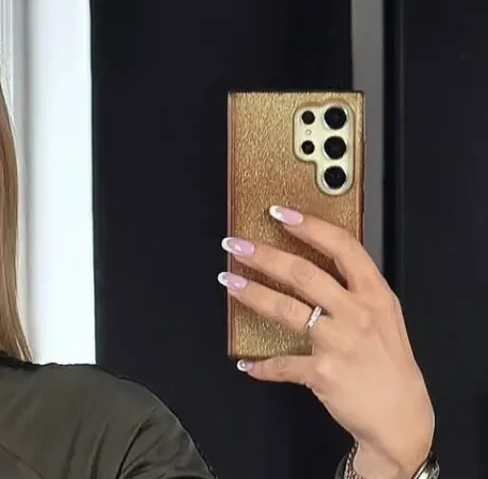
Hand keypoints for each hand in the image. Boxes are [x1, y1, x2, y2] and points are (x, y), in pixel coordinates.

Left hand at [217, 205, 433, 478]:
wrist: (401, 416)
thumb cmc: (389, 364)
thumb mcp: (385, 318)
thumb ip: (355, 292)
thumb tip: (311, 267)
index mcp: (376, 295)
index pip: (343, 248)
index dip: (309, 226)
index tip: (279, 213)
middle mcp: (358, 314)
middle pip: (304, 273)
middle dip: (264, 255)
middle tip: (235, 245)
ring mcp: (339, 343)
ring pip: (285, 308)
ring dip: (251, 293)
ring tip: (229, 281)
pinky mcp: (322, 372)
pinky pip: (281, 364)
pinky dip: (261, 365)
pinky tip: (246, 363)